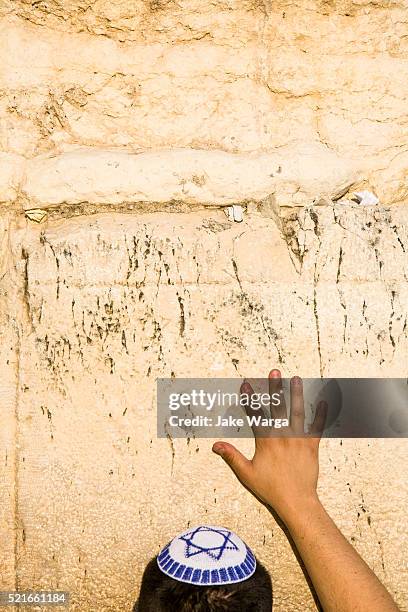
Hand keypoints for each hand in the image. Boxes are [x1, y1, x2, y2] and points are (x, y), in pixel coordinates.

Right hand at [212, 369, 326, 524]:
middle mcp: (282, 436)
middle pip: (278, 407)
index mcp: (266, 441)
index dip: (249, 399)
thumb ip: (232, 457)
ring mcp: (298, 439)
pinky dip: (321, 414)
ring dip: (297, 394)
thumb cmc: (270, 488)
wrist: (296, 500)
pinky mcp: (311, 446)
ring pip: (298, 412)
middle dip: (275, 387)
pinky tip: (323, 401)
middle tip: (274, 371)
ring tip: (296, 378)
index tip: (245, 384)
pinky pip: (317, 427)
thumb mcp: (246, 473)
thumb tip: (216, 445)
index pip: (255, 415)